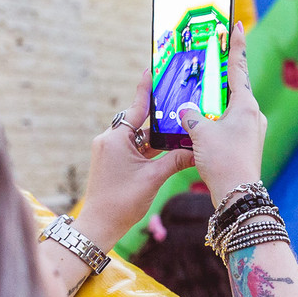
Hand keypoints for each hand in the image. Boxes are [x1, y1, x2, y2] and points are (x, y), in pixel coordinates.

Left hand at [75, 70, 194, 250]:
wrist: (100, 226)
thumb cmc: (122, 202)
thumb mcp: (154, 178)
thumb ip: (176, 160)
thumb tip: (197, 150)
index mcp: (116, 139)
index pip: (136, 108)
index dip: (146, 89)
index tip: (151, 69)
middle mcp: (109, 140)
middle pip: (138, 121)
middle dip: (158, 117)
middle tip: (178, 104)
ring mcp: (109, 151)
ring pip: (137, 136)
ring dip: (155, 136)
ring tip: (178, 128)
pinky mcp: (111, 161)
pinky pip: (133, 148)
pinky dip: (148, 148)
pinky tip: (166, 149)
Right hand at [177, 22, 265, 203]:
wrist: (238, 196)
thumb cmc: (223, 161)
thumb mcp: (200, 134)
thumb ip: (190, 116)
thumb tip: (185, 109)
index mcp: (246, 105)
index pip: (239, 67)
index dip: (236, 45)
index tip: (237, 25)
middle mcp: (253, 115)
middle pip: (234, 89)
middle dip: (218, 79)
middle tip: (206, 66)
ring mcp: (252, 131)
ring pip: (230, 109)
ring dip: (214, 104)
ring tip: (197, 101)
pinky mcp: (247, 145)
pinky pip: (229, 126)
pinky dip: (216, 122)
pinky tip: (201, 128)